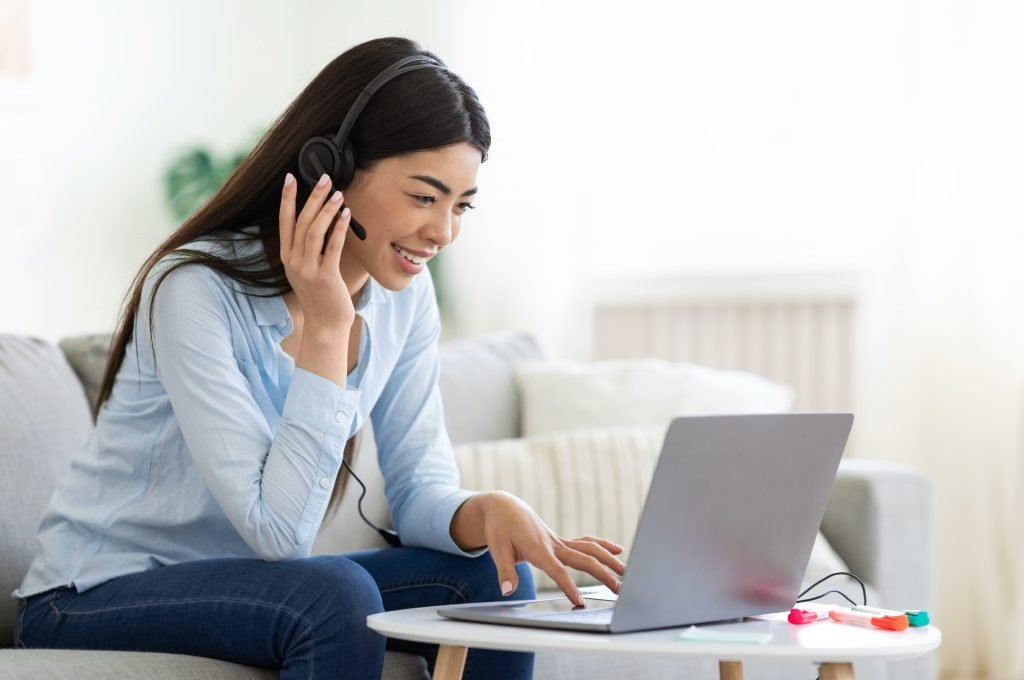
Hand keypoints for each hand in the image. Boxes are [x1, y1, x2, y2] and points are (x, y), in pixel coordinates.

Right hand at [278, 172, 353, 327]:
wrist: (325, 324)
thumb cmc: (321, 295)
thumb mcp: (307, 270)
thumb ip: (308, 248)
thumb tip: (320, 221)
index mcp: (287, 257)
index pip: (284, 222)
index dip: (287, 199)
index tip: (290, 178)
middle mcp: (293, 261)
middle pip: (301, 222)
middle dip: (311, 197)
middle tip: (323, 178)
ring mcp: (308, 269)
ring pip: (314, 232)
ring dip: (326, 210)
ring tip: (337, 193)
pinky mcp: (325, 276)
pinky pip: (331, 247)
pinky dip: (338, 228)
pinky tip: (346, 215)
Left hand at [480, 492, 626, 607]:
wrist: (504, 507)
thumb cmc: (500, 528)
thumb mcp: (497, 550)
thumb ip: (505, 571)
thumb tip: (507, 590)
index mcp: (538, 549)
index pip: (558, 571)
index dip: (569, 587)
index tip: (580, 602)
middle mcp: (553, 544)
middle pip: (583, 560)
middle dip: (602, 574)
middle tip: (618, 590)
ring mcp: (559, 542)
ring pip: (589, 549)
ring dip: (609, 559)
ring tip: (625, 572)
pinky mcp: (560, 541)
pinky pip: (586, 543)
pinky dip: (602, 545)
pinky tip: (618, 551)